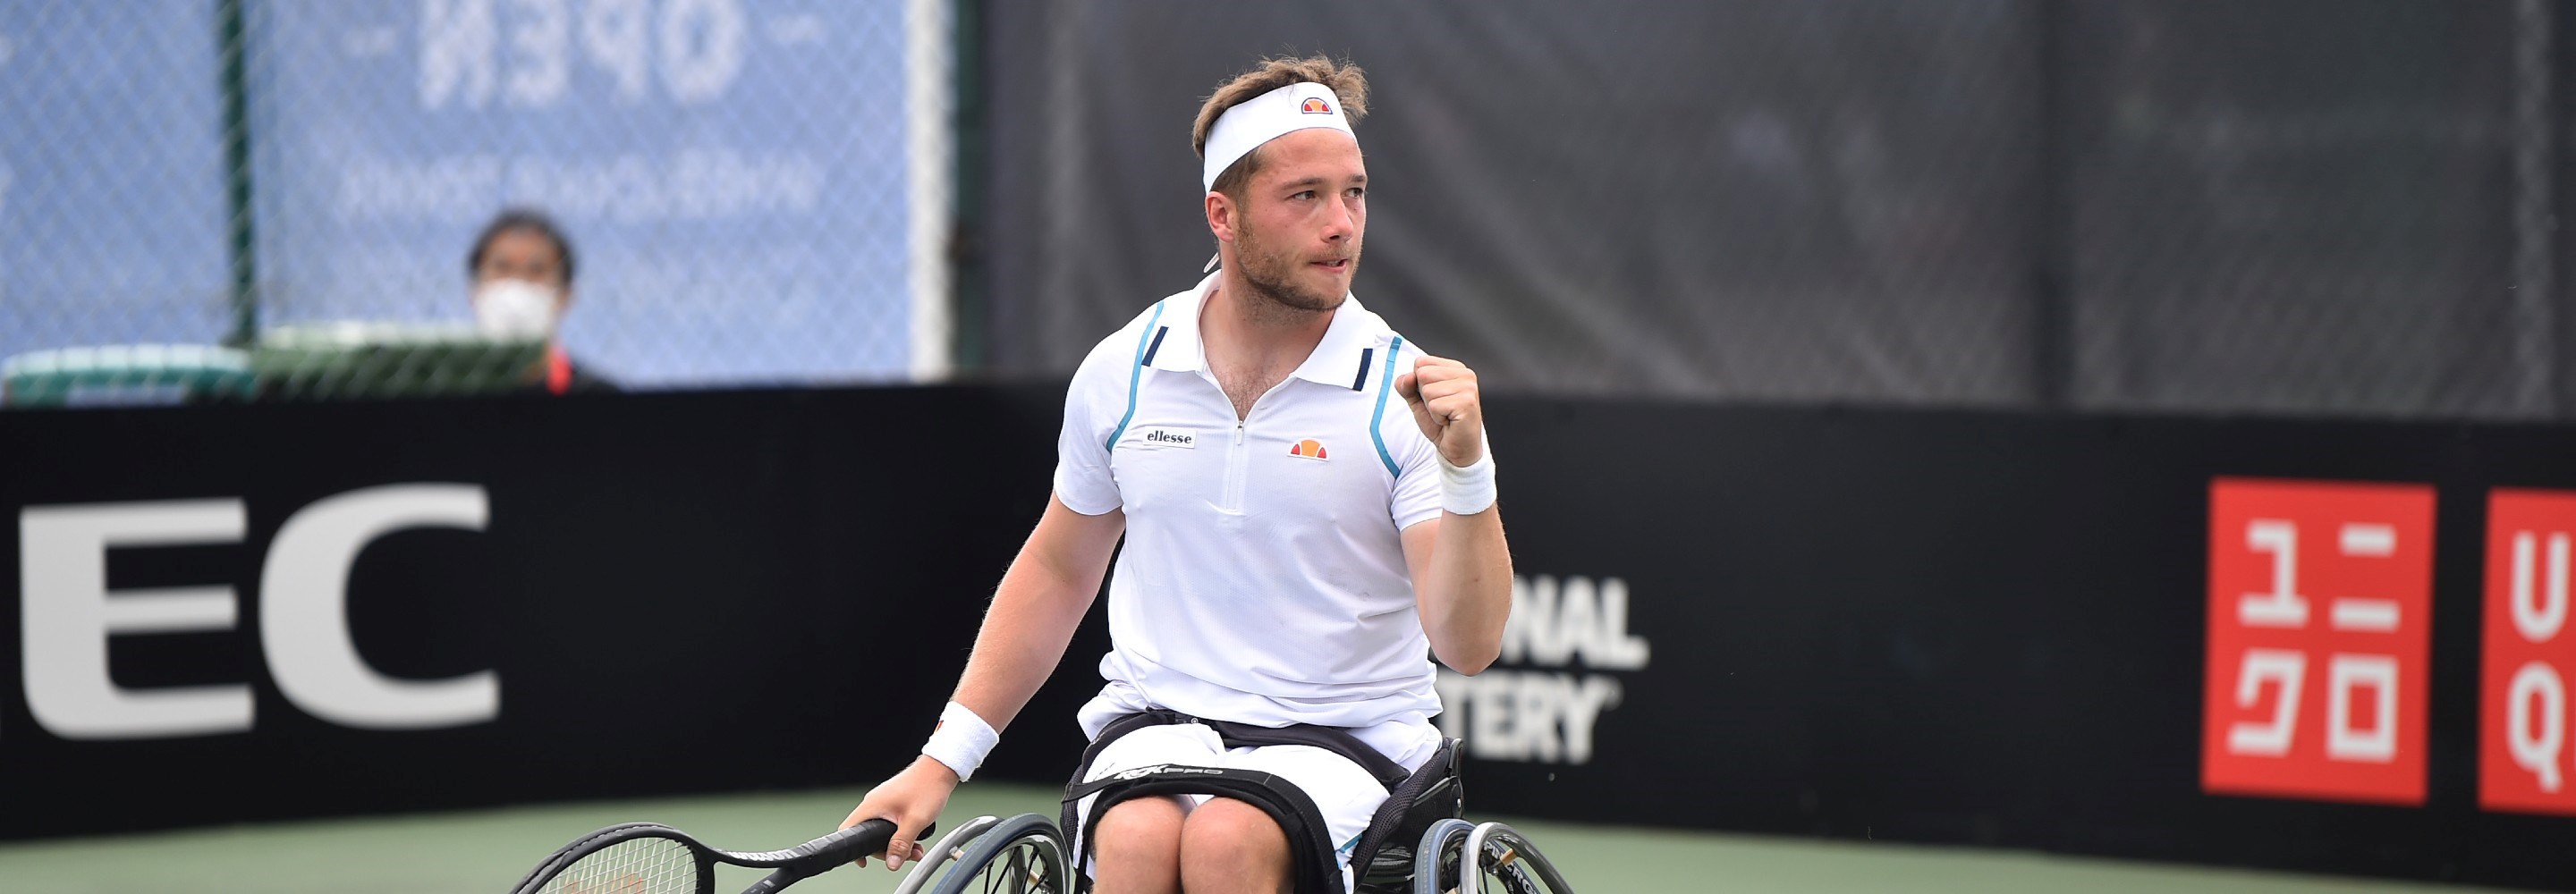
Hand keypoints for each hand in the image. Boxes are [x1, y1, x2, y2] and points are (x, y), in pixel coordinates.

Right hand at [840, 755, 958, 870]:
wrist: (941, 769)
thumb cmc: (927, 787)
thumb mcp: (915, 821)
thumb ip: (902, 844)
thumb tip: (892, 863)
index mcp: (872, 806)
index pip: (849, 830)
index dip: (855, 848)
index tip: (865, 861)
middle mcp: (874, 803)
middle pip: (870, 835)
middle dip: (888, 849)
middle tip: (905, 855)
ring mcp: (884, 802)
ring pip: (884, 831)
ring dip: (899, 843)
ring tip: (916, 849)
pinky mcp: (893, 802)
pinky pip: (892, 823)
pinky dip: (903, 833)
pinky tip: (916, 837)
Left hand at [1394, 354, 1483, 466]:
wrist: (1457, 449)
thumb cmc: (1441, 423)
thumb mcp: (1417, 400)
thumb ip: (1406, 385)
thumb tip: (1408, 376)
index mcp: (1455, 368)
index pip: (1421, 362)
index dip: (1419, 384)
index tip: (1435, 398)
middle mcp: (1465, 374)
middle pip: (1423, 374)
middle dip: (1425, 397)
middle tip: (1441, 409)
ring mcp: (1468, 388)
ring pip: (1428, 391)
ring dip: (1432, 409)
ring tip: (1446, 415)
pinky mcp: (1467, 403)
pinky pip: (1434, 406)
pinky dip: (1437, 418)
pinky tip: (1449, 421)